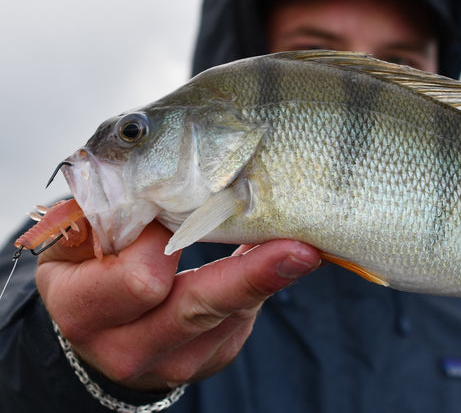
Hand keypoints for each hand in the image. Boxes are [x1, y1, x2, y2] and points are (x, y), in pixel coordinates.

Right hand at [35, 220, 320, 390]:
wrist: (94, 323)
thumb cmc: (84, 266)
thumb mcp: (74, 236)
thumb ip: (100, 213)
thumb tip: (144, 182)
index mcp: (84, 309)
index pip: (141, 279)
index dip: (170, 238)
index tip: (195, 205)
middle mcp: (127, 348)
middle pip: (199, 308)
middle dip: (252, 274)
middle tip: (301, 248)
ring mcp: (171, 363)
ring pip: (231, 315)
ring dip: (261, 275)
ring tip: (291, 244)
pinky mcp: (206, 361)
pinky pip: (241, 323)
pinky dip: (256, 288)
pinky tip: (262, 262)